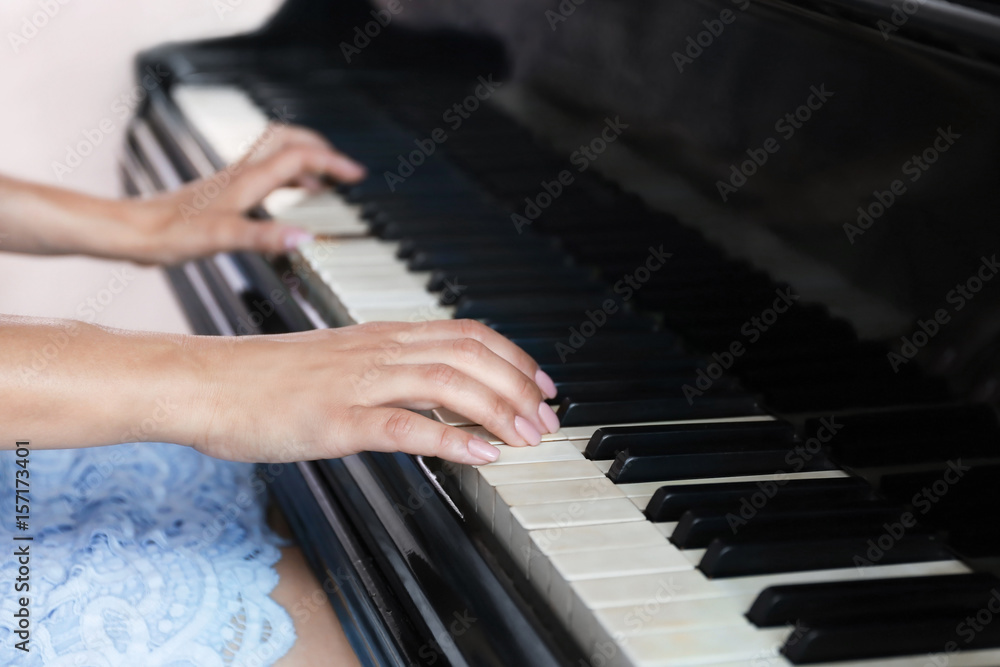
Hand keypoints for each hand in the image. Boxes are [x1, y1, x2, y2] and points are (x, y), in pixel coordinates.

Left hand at [120, 126, 364, 263]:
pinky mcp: (221, 193)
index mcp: (247, 180)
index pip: (300, 156)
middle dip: (321, 148)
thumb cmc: (169, 234)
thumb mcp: (223, 239)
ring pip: (275, 154)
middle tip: (343, 168)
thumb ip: (265, 238)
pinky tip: (282, 200)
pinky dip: (283, 179)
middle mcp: (240, 174)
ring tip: (323, 181)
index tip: (356, 175)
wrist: (132, 232)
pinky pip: (262, 174)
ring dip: (303, 160)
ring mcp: (230, 181)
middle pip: (288, 140)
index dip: (332, 162)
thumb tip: (305, 237)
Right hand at [184, 320, 560, 464]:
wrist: (203, 381)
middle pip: (469, 353)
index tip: (542, 383)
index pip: (465, 332)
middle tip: (547, 418)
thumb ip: (384, 371)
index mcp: (379, 336)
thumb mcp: (336, 363)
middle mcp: (377, 350)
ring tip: (528, 436)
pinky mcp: (335, 419)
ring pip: (447, 383)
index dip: (513, 356)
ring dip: (498, 410)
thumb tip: (428, 393)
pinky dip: (450, 439)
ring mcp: (357, 382)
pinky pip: (404, 426)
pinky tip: (480, 455)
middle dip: (520, 385)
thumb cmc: (264, 378)